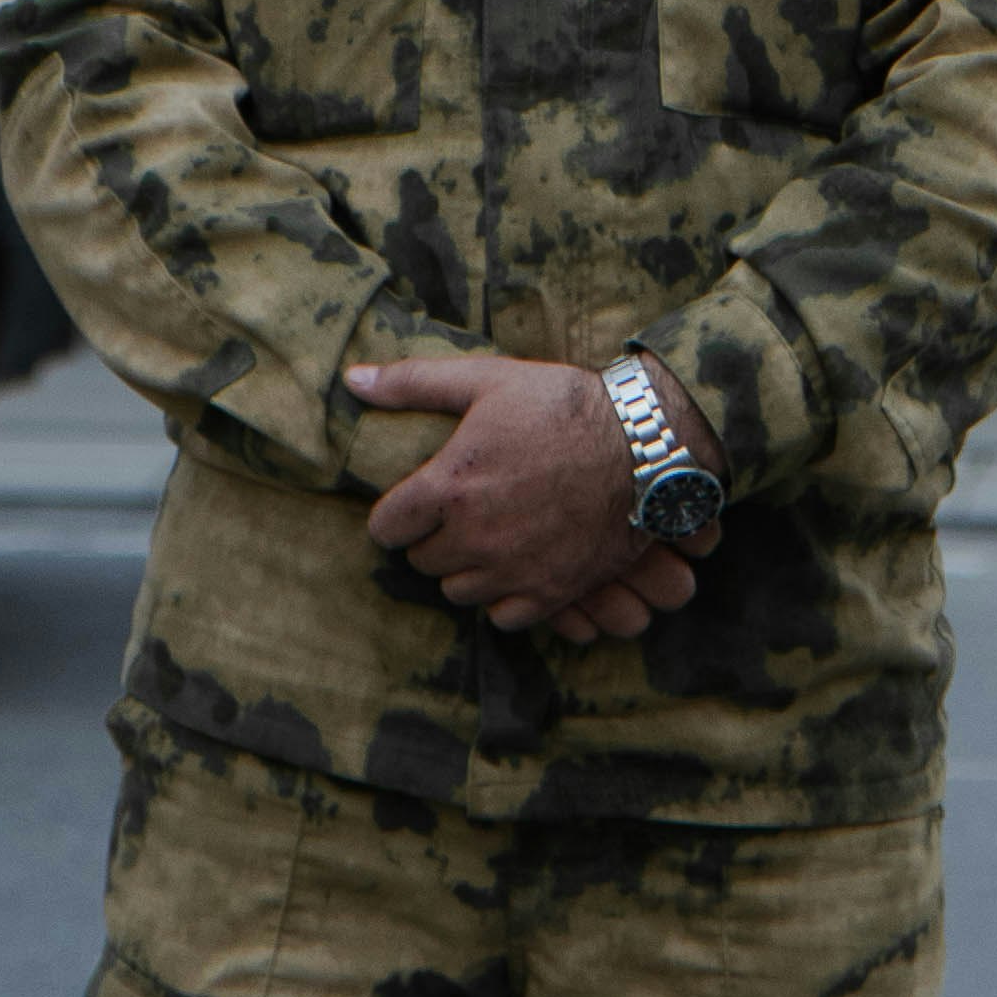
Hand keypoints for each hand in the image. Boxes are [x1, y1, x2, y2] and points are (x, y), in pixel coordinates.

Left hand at [348, 353, 696, 638]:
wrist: (644, 445)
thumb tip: (352, 380)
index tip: (413, 504)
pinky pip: (503, 616)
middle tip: (459, 513)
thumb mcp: (486, 380)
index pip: (386, 527)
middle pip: (423, 561)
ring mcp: (513, 570)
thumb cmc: (562, 406)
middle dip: (433, 538)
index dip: (396, 515)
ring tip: (488, 537)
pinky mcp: (551, 592)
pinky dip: (504, 597)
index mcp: (449, 487)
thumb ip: (414, 383)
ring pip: (459, 591)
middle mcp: (474, 537)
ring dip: (466, 568)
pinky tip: (517, 566)